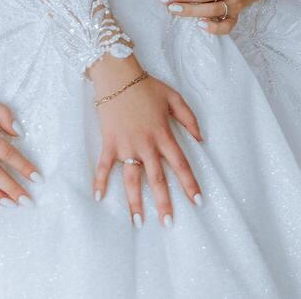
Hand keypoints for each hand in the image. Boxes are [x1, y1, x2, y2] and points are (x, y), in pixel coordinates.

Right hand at [88, 55, 202, 227]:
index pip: (180, 164)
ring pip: (132, 178)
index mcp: (163, 134)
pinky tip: (99, 198)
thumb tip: (201, 139)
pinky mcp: (109, 142)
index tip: (197, 201)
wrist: (118, 76)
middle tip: (168, 223)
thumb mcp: (174, 98)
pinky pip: (104, 166)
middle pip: (157, 178)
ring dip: (135, 201)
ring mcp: (126, 145)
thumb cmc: (146, 86)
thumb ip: (189, 119)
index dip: (189, 184)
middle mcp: (146, 144)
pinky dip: (100, 181)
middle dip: (164, 202)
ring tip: (138, 221)